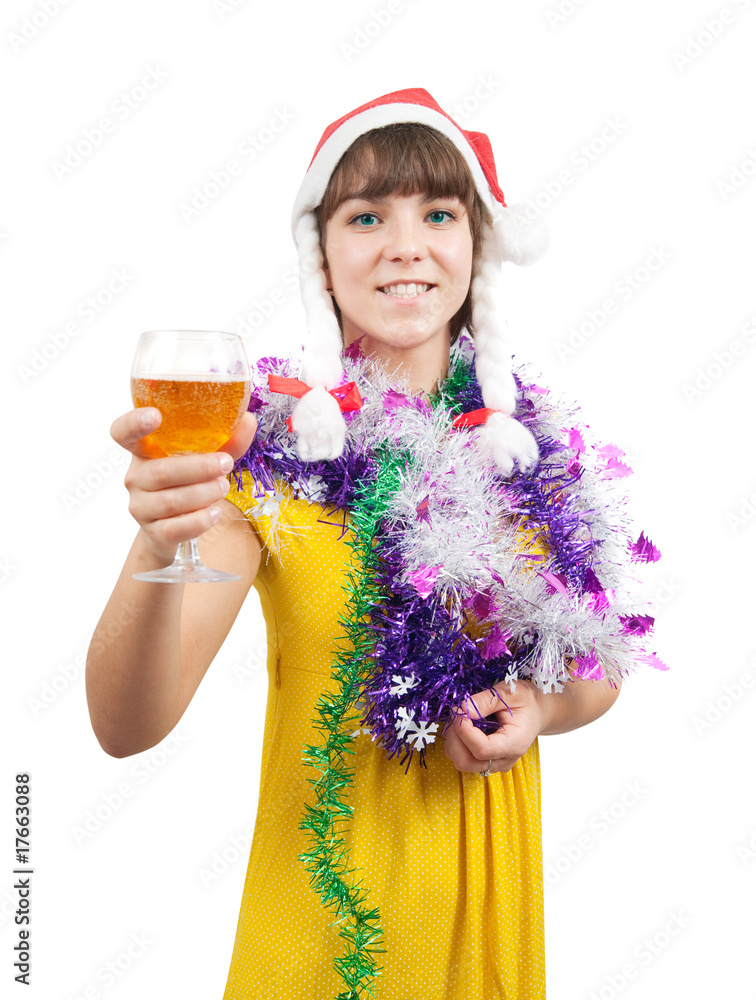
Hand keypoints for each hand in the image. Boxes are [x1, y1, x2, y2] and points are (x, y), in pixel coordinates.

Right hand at [110, 407, 257, 564]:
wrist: (174, 528)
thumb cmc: (189, 481)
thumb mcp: (206, 458)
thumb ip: (226, 441)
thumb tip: (248, 420)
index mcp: (144, 450)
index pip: (123, 432)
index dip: (134, 423)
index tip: (155, 416)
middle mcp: (136, 476)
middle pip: (161, 472)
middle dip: (199, 468)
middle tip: (225, 464)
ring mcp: (141, 505)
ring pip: (170, 501)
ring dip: (204, 493)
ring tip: (223, 487)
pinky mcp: (153, 532)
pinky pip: (174, 529)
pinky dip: (199, 521)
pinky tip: (215, 513)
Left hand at [441, 679, 546, 775]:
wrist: (538, 712)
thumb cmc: (526, 701)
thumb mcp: (509, 692)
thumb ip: (485, 700)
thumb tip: (462, 709)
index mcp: (514, 743)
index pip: (482, 749)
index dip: (464, 731)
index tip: (458, 710)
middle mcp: (504, 760)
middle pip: (466, 762)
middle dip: (454, 738)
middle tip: (457, 713)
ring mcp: (495, 764)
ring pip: (462, 762)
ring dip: (454, 740)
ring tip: (461, 718)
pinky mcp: (487, 761)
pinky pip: (464, 758)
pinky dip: (457, 743)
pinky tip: (465, 726)